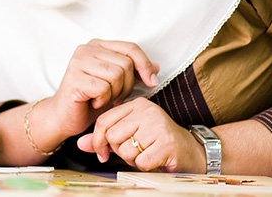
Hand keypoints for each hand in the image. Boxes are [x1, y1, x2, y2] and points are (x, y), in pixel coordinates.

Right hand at [51, 39, 158, 134]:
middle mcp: (86, 49)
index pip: (131, 48)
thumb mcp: (118, 85)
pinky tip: (94, 102)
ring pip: (116, 75)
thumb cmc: (90, 101)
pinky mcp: (74, 77)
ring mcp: (78, 62)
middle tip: (114, 97)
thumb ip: (134, 74)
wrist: (64, 118)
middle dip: (127, 86)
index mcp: (98, 46)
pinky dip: (104, 100)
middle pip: (126, 63)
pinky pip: (103, 88)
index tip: (152, 82)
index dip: (145, 65)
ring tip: (104, 99)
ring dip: (115, 94)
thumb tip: (156, 67)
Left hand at [76, 98, 203, 172]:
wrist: (192, 152)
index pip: (104, 120)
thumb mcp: (130, 135)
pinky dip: (144, 166)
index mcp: (137, 104)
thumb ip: (105, 138)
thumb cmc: (158, 142)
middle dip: (119, 150)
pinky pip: (140, 162)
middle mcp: (148, 111)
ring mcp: (158, 126)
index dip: (98, 140)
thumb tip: (80, 143)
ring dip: (133, 159)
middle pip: (112, 136)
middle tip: (134, 151)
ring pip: (125, 150)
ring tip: (146, 153)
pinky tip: (155, 159)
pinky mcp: (166, 143)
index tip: (102, 152)